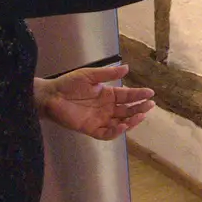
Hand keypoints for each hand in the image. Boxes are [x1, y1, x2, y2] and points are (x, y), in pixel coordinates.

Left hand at [37, 65, 154, 140]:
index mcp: (108, 95)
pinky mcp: (91, 129)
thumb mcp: (90, 75)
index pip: (127, 96)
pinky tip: (123, 125)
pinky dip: (116, 132)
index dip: (139, 95)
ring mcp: (100, 120)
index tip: (150, 93)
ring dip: (132, 121)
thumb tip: (127, 67)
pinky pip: (107, 133)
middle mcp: (107, 108)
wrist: (51, 96)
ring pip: (121, 123)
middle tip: (150, 105)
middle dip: (139, 108)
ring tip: (140, 115)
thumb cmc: (68, 84)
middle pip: (127, 110)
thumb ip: (108, 74)